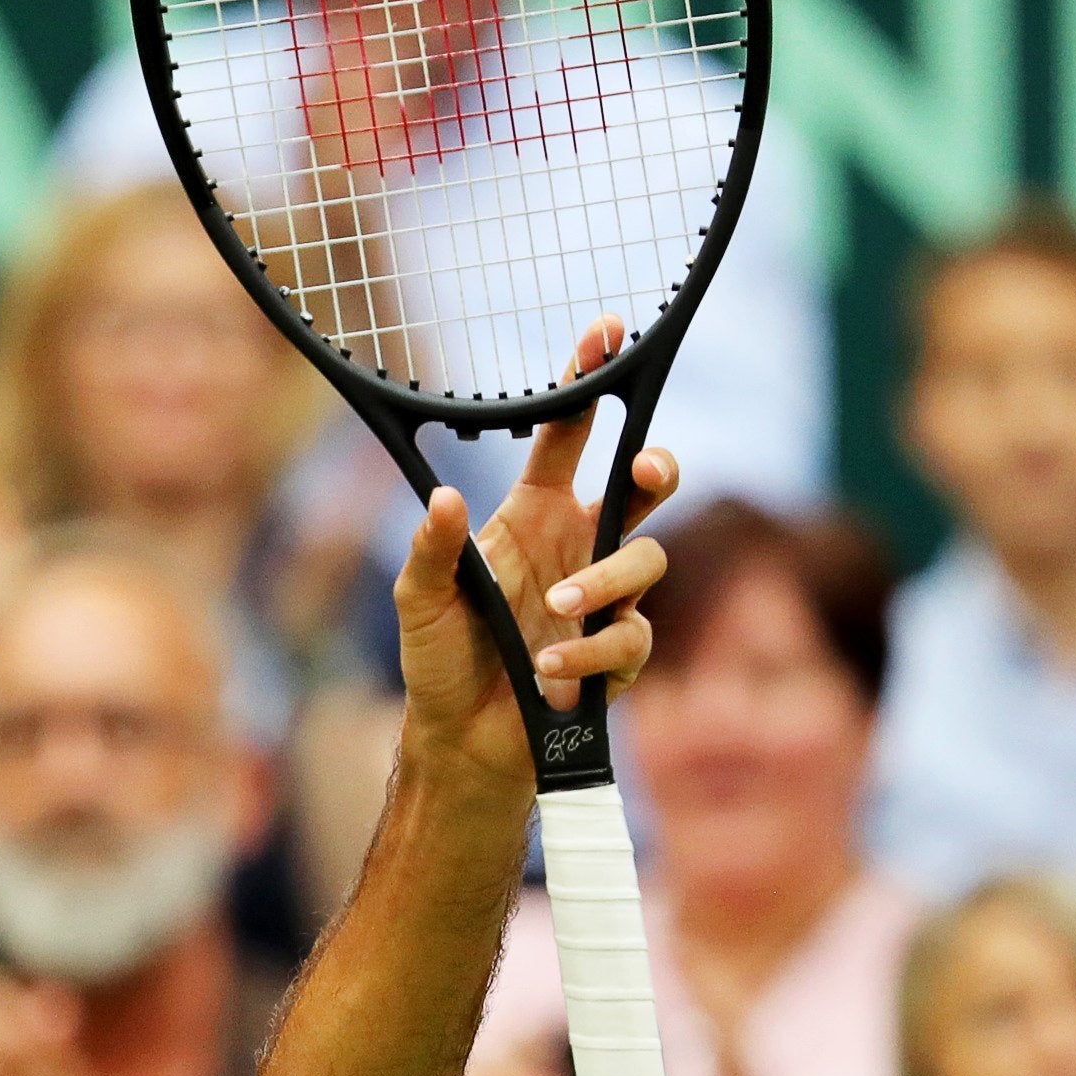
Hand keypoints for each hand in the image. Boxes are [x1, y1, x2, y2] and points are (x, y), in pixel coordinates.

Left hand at [394, 317, 675, 792]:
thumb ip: (432, 549)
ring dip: (603, 584)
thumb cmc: (439, 660)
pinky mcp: (618, 655)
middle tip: (645, 472)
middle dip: (656, 470)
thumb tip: (443, 498)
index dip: (588, 385)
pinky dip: (591, 655)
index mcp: (534, 517)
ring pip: (646, 561)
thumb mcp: (419, 601)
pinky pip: (631, 638)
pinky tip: (549, 671)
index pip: (569, 436)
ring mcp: (604, 599)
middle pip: (643, 487)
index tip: (605, 335)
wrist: (461, 740)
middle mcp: (577, 548)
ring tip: (555, 610)